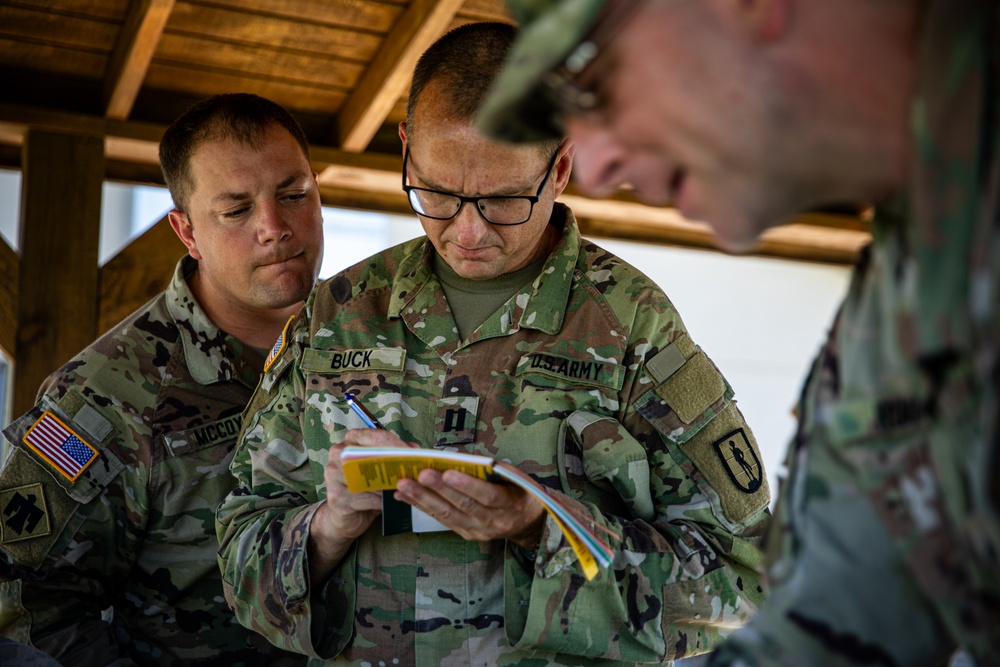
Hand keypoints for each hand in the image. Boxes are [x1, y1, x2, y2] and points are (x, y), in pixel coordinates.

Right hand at [308, 428, 417, 581]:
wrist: (344, 516)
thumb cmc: (365, 488)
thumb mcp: (380, 468)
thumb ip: (396, 455)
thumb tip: (415, 450)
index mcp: (351, 440)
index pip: (376, 437)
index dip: (397, 446)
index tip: (415, 455)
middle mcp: (339, 453)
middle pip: (371, 455)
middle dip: (394, 463)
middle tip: (412, 470)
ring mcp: (334, 475)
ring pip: (368, 477)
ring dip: (389, 483)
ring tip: (405, 487)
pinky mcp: (336, 496)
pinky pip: (365, 497)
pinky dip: (381, 500)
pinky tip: (391, 502)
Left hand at [394, 468, 545, 549]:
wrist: (528, 521)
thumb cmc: (519, 490)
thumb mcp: (514, 476)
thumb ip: (489, 467)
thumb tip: (455, 457)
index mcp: (510, 504)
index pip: (488, 496)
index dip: (468, 485)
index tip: (448, 471)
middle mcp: (493, 521)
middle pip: (463, 506)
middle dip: (439, 489)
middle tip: (418, 474)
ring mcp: (478, 530)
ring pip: (447, 515)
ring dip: (423, 499)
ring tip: (403, 485)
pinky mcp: (466, 534)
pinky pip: (442, 520)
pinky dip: (421, 506)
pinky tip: (403, 496)